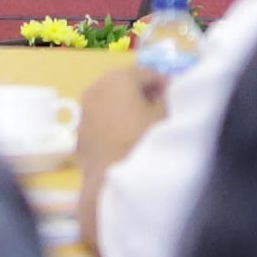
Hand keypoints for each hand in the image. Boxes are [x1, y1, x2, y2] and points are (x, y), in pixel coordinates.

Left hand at [76, 59, 167, 246]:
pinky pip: (101, 121)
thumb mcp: (166, 115)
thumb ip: (169, 97)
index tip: (177, 100)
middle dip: (144, 95)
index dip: (165, 85)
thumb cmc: (143, 142)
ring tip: (145, 128)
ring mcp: (84, 111)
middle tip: (162, 112)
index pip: (149, 73)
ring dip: (127, 110)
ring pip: (111, 102)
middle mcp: (96, 88)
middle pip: (126, 84)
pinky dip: (113, 125)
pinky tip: (127, 141)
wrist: (112, 183)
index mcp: (118, 77)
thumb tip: (165, 93)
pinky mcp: (79, 133)